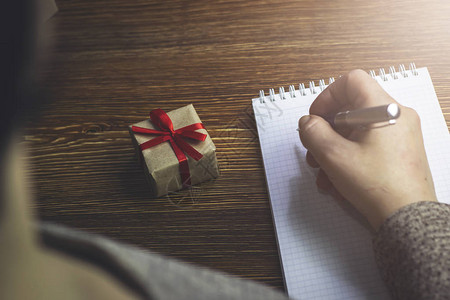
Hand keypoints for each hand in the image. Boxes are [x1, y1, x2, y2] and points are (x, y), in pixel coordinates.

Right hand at [298, 69, 436, 229]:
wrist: (408, 218)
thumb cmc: (377, 185)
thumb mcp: (334, 156)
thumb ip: (313, 132)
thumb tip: (308, 122)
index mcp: (383, 109)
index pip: (351, 81)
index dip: (327, 97)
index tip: (315, 118)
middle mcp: (396, 117)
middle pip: (352, 109)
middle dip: (326, 130)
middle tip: (314, 150)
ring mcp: (401, 135)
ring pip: (357, 130)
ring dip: (334, 147)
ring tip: (322, 171)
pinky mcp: (400, 152)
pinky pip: (368, 145)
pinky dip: (349, 156)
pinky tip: (336, 179)